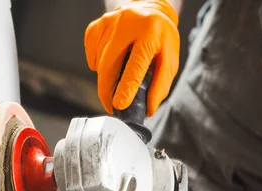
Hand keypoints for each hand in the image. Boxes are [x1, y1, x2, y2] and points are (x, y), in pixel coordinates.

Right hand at [84, 0, 179, 114]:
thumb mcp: (169, 58)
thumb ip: (160, 85)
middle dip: (107, 91)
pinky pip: (92, 56)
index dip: (126, 87)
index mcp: (150, 31)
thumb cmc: (160, 37)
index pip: (136, 64)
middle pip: (109, 65)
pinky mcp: (96, 26)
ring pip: (99, 63)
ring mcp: (108, 23)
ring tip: (119, 76)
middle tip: (111, 106)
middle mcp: (127, 23)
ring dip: (106, 78)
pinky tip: (111, 61)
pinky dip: (98, 66)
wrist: (149, 8)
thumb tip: (148, 109)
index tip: (119, 105)